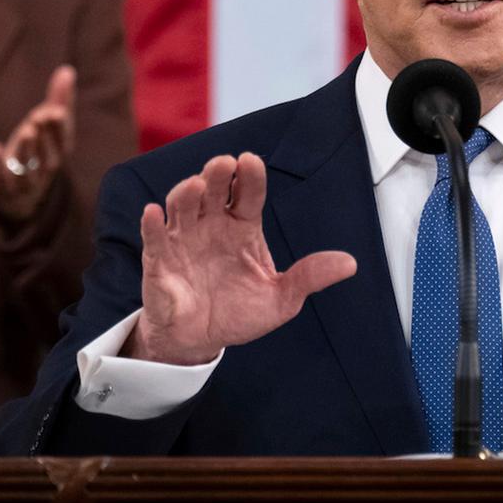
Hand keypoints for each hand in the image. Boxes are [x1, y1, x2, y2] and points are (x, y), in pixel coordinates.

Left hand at [0, 65, 75, 222]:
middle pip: (48, 156)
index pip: (63, 142)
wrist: (19, 196)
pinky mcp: (3, 190)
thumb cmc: (36, 151)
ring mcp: (24, 183)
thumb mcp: (46, 127)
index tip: (57, 111)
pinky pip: (1, 180)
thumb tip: (67, 70)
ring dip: (28, 150)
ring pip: (28, 169)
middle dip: (46, 136)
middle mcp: (44, 170)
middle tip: (41, 116)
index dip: (61, 128)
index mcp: (58, 154)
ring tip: (26, 131)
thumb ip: (58, 100)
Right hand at [126, 153, 356, 364]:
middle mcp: (212, 224)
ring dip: (186, 193)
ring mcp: (183, 239)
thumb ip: (309, 277)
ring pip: (182, 206)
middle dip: (218, 174)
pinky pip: (154, 238)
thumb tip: (350, 264)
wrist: (201, 342)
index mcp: (243, 227)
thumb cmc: (239, 313)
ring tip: (196, 186)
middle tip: (223, 164)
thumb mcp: (281, 299)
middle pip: (214, 189)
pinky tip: (154, 212)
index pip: (248, 193)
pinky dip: (152, 224)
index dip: (250, 176)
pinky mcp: (159, 260)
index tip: (251, 161)